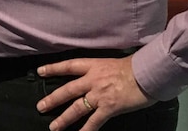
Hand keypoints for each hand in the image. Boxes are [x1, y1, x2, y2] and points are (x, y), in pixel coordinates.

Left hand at [35, 56, 152, 130]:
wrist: (147, 73)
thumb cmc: (134, 66)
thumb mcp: (112, 63)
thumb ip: (100, 70)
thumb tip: (95, 75)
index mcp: (93, 66)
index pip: (69, 66)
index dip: (53, 68)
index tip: (40, 72)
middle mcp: (92, 80)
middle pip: (68, 90)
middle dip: (53, 99)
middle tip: (40, 106)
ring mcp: (99, 95)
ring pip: (77, 108)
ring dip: (64, 118)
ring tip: (53, 127)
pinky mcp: (109, 108)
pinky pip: (95, 121)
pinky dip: (86, 130)